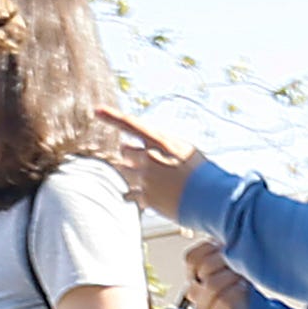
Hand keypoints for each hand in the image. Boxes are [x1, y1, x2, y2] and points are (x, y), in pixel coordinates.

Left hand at [96, 106, 201, 220]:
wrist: (211, 197)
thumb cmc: (201, 172)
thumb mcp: (183, 151)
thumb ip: (159, 149)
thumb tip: (137, 154)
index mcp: (161, 141)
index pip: (131, 125)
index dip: (112, 117)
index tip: (96, 110)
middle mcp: (149, 158)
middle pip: (124, 151)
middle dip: (129, 156)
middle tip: (146, 162)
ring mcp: (145, 178)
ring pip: (126, 173)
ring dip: (135, 175)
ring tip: (157, 181)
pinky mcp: (145, 198)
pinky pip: (131, 194)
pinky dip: (139, 195)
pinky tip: (156, 196)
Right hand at [181, 239, 251, 308]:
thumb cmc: (243, 285)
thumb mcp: (233, 260)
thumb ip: (224, 245)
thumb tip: (224, 222)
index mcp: (195, 275)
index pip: (192, 258)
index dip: (212, 249)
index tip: (228, 247)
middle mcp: (196, 291)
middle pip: (204, 268)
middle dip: (227, 260)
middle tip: (241, 260)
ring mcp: (204, 308)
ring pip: (212, 285)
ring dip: (233, 276)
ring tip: (244, 274)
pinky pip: (222, 303)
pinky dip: (235, 292)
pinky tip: (243, 288)